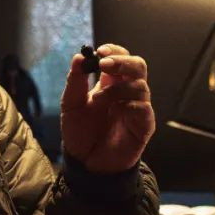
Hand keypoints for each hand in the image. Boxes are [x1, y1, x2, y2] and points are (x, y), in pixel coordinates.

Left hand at [60, 44, 155, 173]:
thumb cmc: (80, 133)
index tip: (100, 51)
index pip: (120, 57)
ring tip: (99, 100)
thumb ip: (75, 82)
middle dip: (122, 61)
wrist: (85, 163)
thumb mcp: (70, 105)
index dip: (114, 51)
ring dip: (118, 88)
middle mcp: (127, 92)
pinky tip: (117, 111)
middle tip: (105, 64)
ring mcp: (137, 108)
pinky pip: (144, 109)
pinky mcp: (144, 126)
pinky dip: (130, 105)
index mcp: (110, 83)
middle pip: (138, 65)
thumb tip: (79, 57)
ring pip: (141, 85)